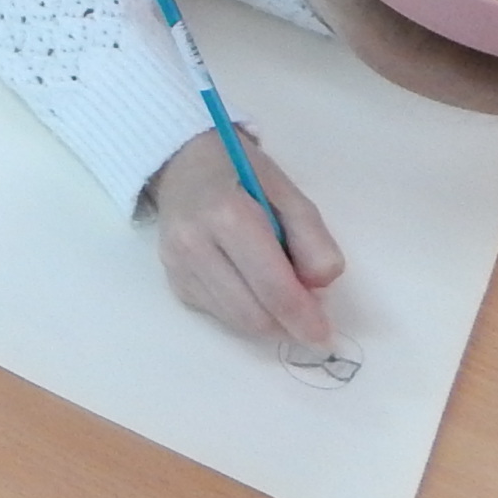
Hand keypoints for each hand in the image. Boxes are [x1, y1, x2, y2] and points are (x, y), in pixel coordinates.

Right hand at [146, 129, 344, 348]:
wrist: (180, 161)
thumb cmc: (240, 171)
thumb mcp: (287, 192)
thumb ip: (313, 239)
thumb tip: (318, 288)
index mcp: (227, 215)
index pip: (273, 287)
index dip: (303, 318)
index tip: (325, 336)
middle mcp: (194, 244)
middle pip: (253, 314)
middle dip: (287, 324)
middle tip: (309, 315)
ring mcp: (177, 266)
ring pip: (235, 321)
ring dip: (267, 319)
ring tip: (279, 293)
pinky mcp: (173, 280)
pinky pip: (218, 314)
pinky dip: (243, 310)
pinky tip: (248, 283)